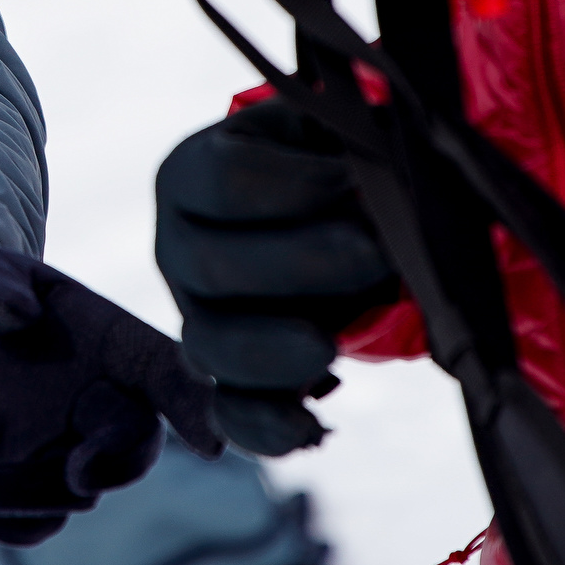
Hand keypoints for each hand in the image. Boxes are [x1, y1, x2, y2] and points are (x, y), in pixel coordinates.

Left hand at [0, 236, 224, 545]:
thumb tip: (18, 313)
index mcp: (105, 340)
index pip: (165, 370)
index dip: (194, 405)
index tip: (212, 443)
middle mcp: (96, 399)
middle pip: (135, 444)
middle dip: (119, 464)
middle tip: (80, 471)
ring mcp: (62, 447)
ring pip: (80, 494)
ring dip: (39, 498)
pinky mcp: (22, 484)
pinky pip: (34, 523)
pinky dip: (7, 522)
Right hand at [157, 96, 400, 455]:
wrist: (330, 219)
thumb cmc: (329, 164)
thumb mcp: (330, 135)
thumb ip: (350, 145)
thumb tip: (386, 178)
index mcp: (192, 175)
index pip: (224, 180)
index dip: (295, 185)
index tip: (358, 179)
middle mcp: (178, 248)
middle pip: (210, 265)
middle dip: (298, 263)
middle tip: (373, 253)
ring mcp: (197, 319)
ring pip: (207, 346)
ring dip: (271, 349)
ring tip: (329, 345)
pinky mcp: (228, 380)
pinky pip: (231, 415)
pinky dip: (267, 428)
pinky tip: (312, 428)